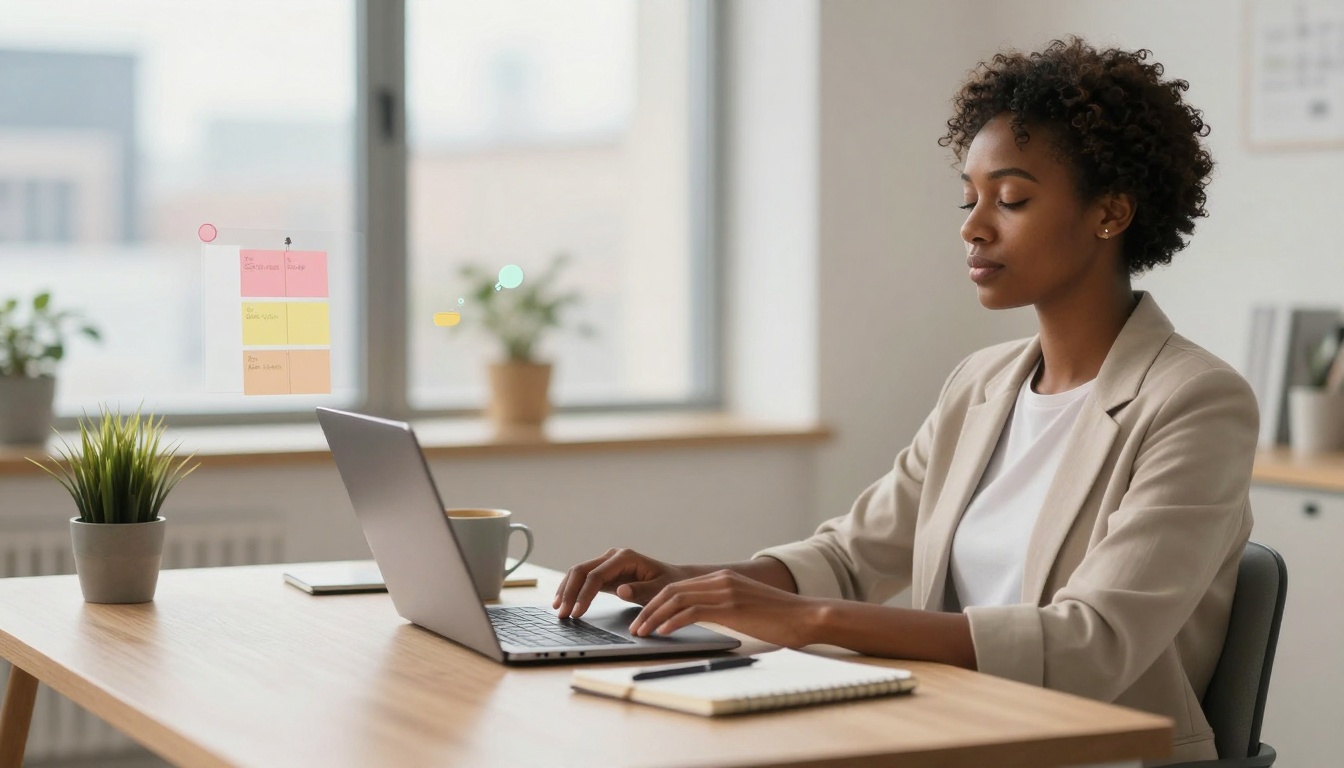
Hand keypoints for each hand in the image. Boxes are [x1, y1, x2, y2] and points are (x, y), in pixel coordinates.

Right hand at [553, 548, 691, 618]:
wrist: (673, 580)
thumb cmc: (668, 586)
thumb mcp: (659, 590)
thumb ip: (641, 590)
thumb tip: (620, 590)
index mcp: (625, 557)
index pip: (597, 575)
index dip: (584, 594)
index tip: (577, 612)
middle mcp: (612, 556)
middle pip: (582, 570)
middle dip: (569, 592)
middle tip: (562, 614)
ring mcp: (606, 562)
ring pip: (578, 572)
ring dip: (566, 590)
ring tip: (558, 610)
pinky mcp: (603, 572)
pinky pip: (582, 578)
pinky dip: (571, 589)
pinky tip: (562, 602)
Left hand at [630, 569, 822, 648]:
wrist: (805, 616)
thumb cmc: (779, 619)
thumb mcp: (745, 608)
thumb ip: (723, 608)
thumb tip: (700, 620)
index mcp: (723, 578)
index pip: (680, 588)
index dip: (657, 603)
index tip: (643, 618)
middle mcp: (721, 580)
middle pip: (673, 591)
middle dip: (649, 610)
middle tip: (635, 627)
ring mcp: (726, 591)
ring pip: (677, 600)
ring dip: (654, 617)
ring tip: (642, 632)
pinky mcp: (731, 606)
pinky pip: (692, 612)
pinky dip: (673, 622)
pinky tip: (663, 632)